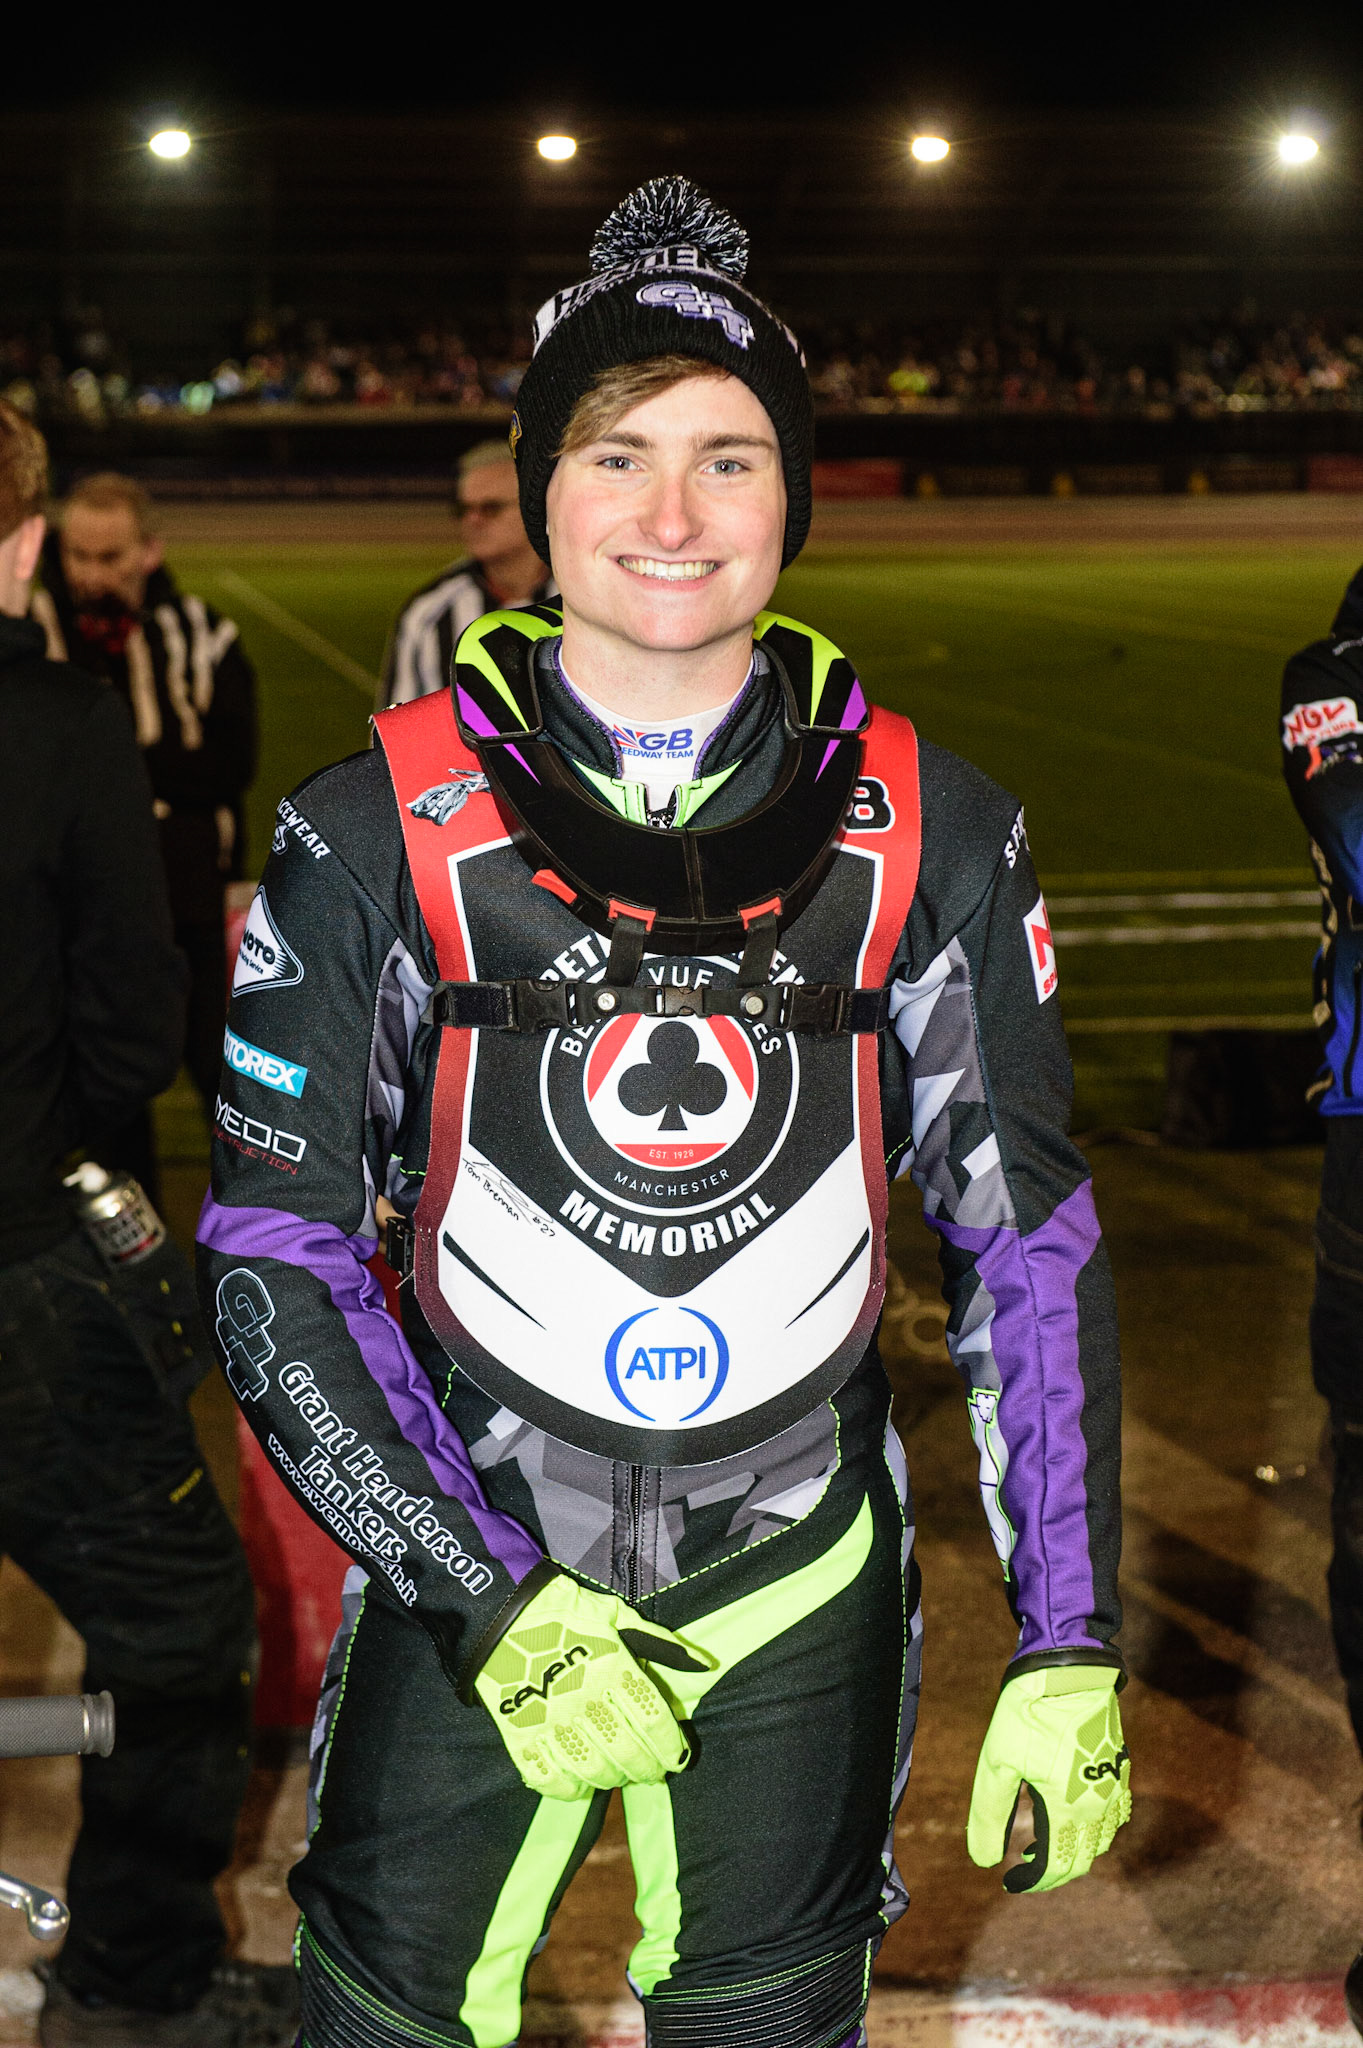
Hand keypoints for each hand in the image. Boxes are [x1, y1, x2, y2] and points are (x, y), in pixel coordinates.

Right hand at [473, 1575, 707, 1800]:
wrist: (500, 1612)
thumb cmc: (566, 1611)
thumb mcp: (617, 1615)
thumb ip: (661, 1643)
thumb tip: (704, 1664)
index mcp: (612, 1667)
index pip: (653, 1721)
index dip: (671, 1747)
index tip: (677, 1757)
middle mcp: (585, 1699)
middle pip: (628, 1753)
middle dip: (648, 1770)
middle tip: (654, 1772)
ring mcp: (551, 1720)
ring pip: (594, 1771)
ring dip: (614, 1780)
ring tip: (620, 1774)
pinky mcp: (520, 1734)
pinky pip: (550, 1779)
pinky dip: (570, 1788)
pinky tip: (581, 1781)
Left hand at [967, 1663, 1129, 1893]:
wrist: (1069, 1668)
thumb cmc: (1028, 1712)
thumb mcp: (997, 1761)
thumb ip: (990, 1814)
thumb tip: (984, 1861)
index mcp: (1068, 1808)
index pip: (1057, 1867)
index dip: (1033, 1882)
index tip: (1010, 1882)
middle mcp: (1099, 1805)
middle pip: (1081, 1859)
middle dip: (1052, 1871)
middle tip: (1024, 1866)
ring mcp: (1113, 1786)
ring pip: (1101, 1840)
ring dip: (1075, 1850)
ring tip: (1043, 1842)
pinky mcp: (1120, 1767)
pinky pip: (1116, 1814)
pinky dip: (1096, 1828)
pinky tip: (1074, 1815)